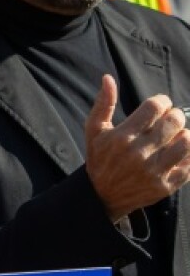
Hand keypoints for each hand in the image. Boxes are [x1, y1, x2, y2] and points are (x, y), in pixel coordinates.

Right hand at [85, 74, 189, 221]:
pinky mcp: (166, 185)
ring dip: (184, 135)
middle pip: (174, 121)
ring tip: (174, 138)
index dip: (162, 101)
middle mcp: (138, 154)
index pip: (155, 107)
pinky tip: (177, 153)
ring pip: (187, 142)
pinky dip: (188, 155)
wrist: (102, 197)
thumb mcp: (94, 131)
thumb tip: (108, 78)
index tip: (159, 106)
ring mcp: (154, 171)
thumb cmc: (100, 159)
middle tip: (168, 121)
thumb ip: (103, 104)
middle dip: (174, 116)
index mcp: (121, 137)